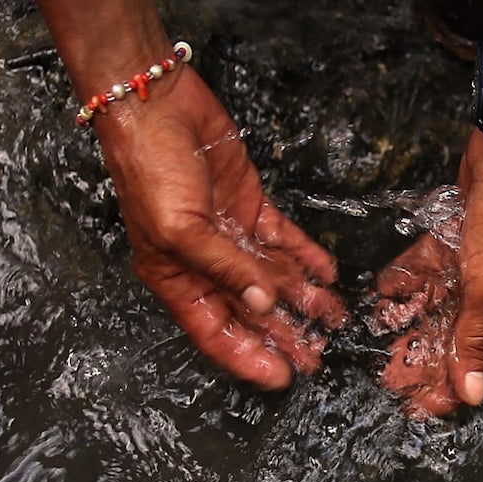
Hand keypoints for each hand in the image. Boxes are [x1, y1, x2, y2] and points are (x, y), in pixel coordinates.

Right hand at [94, 67, 345, 388]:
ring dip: (302, 299)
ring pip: (271, 278)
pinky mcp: (249, 206)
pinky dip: (306, 257)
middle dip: (282, 335)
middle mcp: (203, 263)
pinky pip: (282, 241)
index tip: (281, 376)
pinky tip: (327, 273)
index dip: (247, 357)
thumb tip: (262, 304)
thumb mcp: (179, 228)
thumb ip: (224, 268)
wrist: (156, 105)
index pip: (214, 331)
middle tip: (316, 357)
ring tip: (333, 318)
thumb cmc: (149, 167)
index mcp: (175, 278)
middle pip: (248, 312)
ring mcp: (228, 234)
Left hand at [374, 130, 482, 417]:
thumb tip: (473, 396)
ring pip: (435, 306)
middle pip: (451, 340)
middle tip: (384, 376)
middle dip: (420, 359)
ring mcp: (473, 267)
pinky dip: (405, 283)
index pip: (477, 366)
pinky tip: (383, 293)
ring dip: (408, 322)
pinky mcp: (454, 240)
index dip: (445, 388)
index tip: (411, 407)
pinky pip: (425, 271)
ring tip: (379, 335)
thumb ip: (477, 341)